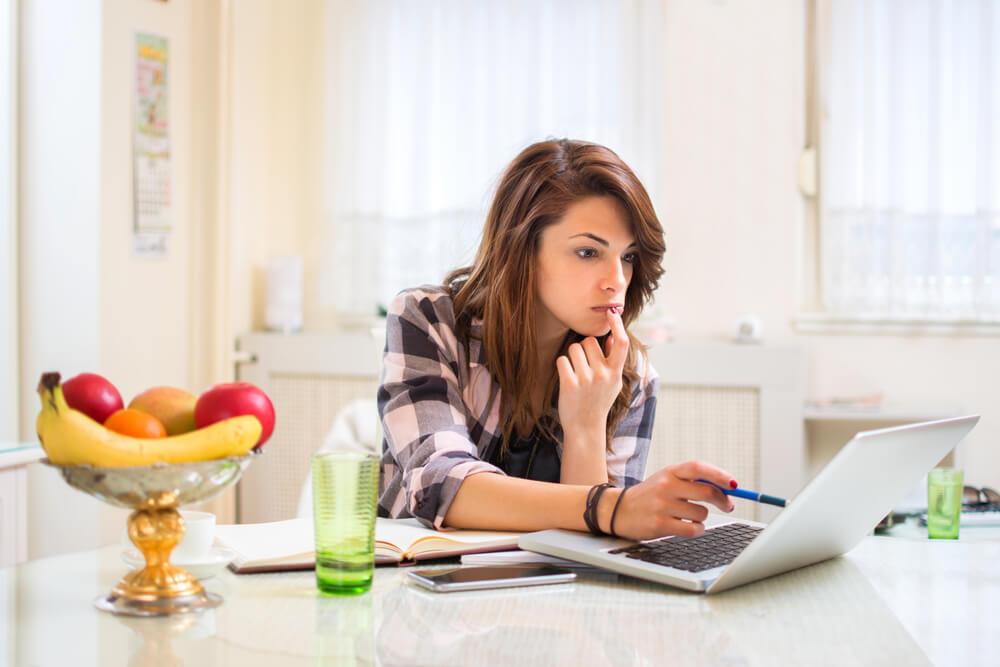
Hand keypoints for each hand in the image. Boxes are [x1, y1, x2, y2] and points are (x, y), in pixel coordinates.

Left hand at [556, 308, 628, 438]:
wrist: (585, 428)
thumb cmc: (599, 402)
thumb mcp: (613, 384)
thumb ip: (614, 362)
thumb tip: (611, 338)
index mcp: (616, 373)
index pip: (621, 342)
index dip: (617, 325)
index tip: (612, 312)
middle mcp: (603, 374)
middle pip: (589, 342)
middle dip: (584, 349)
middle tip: (585, 367)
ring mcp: (586, 379)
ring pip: (574, 349)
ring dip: (572, 357)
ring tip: (576, 374)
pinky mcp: (569, 383)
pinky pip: (562, 360)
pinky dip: (562, 366)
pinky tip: (567, 379)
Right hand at [603, 461, 736, 539]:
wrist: (618, 510)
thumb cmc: (650, 495)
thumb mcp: (667, 480)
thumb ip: (692, 481)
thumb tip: (727, 488)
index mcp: (670, 472)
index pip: (699, 468)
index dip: (720, 475)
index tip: (734, 485)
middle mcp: (665, 486)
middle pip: (706, 492)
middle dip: (722, 500)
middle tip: (727, 506)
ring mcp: (662, 505)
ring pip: (701, 514)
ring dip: (703, 518)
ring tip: (690, 517)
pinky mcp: (659, 524)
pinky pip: (692, 529)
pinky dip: (696, 530)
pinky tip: (687, 527)